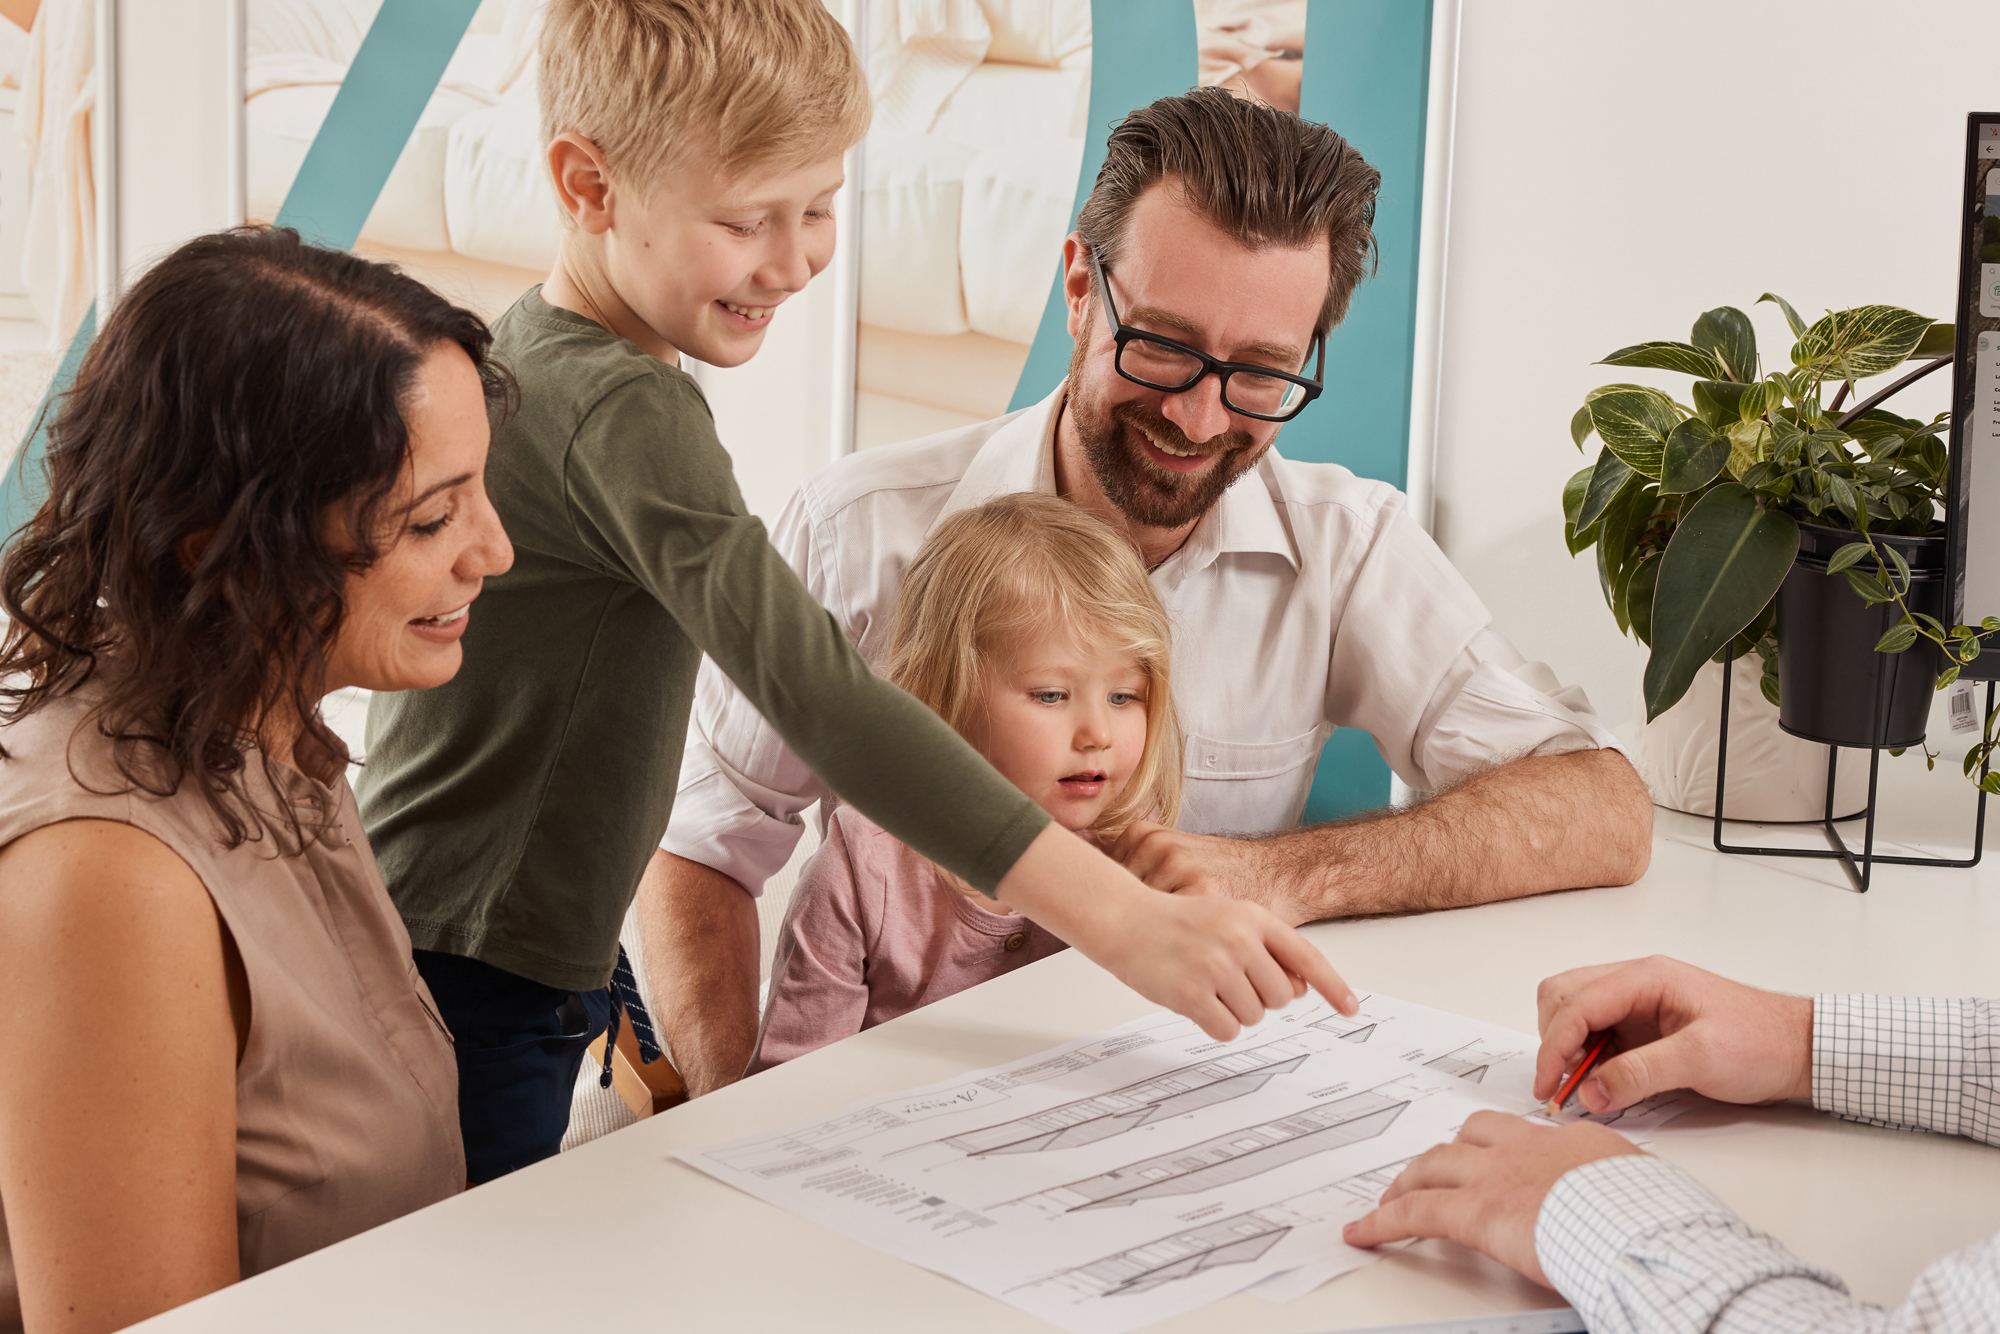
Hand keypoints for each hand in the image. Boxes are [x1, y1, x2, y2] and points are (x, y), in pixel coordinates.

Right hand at [996, 824, 1356, 1038]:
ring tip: (1203, 983)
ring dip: (1232, 1010)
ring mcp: (1217, 968)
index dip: (1333, 986)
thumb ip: (1266, 949)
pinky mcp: (1193, 994)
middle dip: (1258, 997)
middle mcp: (1240, 941)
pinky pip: (1227, 1030)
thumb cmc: (1175, 923)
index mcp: (1254, 918)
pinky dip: (1214, 1024)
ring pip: (1253, 1016)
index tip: (1350, 1009)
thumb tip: (1300, 990)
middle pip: (1280, 997)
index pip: (1307, 958)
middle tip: (1225, 979)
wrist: (1124, 919)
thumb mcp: (1227, 920)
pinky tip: (1193, 1000)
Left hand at [1342, 1111, 1640, 1285]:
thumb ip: (1622, 1190)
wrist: (1639, 1225)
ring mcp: (1495, 1175)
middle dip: (1449, 1154)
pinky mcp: (1473, 1210)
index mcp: (1571, 1142)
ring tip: (1392, 1198)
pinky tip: (1363, 1232)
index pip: (1526, 1136)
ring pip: (1434, 1164)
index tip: (1498, 1163)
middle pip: (1471, 1136)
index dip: (1504, 1150)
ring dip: (1409, 1181)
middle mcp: (1526, 1148)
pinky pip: (1413, 1211)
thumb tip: (1632, 1205)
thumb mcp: (1645, 1191)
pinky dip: (1381, 1221)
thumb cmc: (1654, 1217)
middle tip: (1433, 1173)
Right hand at [1535, 956, 1813, 1113]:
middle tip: (1558, 1086)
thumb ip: (1640, 1074)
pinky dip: (1586, 1059)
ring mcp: (1638, 1004)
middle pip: (1563, 997)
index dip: (1555, 1046)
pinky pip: (1598, 1036)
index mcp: (1646, 978)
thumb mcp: (1700, 1059)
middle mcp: (1635, 984)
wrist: (1799, 1049)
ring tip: (1578, 1088)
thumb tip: (1590, 1092)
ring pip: (1575, 1014)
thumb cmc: (1761, 1042)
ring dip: (1567, 1050)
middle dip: (1554, 1041)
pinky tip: (1599, 1085)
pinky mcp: (1644, 1028)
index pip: (1577, 1004)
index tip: (1547, 1085)